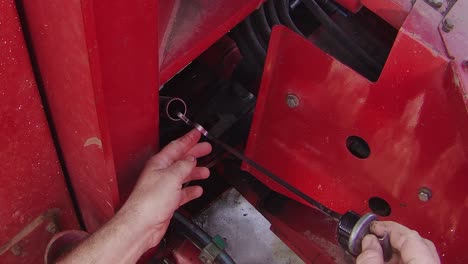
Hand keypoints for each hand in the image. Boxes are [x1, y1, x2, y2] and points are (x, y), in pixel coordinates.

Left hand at [117, 129, 211, 249]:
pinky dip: (191, 191)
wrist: (142, 224)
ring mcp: (164, 187)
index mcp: (160, 163)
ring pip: (182, 176)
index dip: (188, 139)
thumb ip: (183, 166)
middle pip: (181, 159)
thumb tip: (191, 159)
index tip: (197, 133)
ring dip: (195, 172)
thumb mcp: (171, 177)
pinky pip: (182, 192)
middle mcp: (161, 173)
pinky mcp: (167, 201)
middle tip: (206, 148)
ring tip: (206, 170)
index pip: (176, 146)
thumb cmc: (149, 201)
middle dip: (194, 153)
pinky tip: (197, 190)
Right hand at [357, 221, 439, 263]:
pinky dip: (403, 258)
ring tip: (378, 250)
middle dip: (393, 235)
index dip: (387, 226)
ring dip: (396, 247)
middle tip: (375, 235)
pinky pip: (419, 261)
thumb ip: (370, 256)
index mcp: (423, 263)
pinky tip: (387, 261)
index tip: (372, 226)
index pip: (409, 235)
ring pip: (419, 252)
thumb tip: (368, 241)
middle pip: (417, 241)